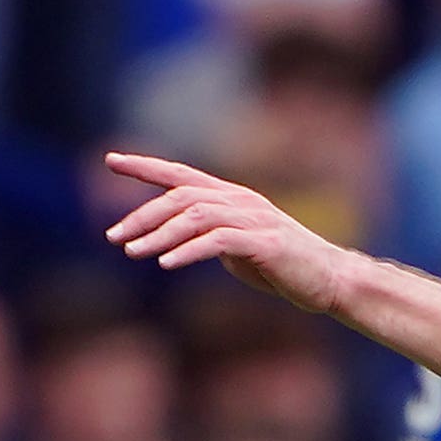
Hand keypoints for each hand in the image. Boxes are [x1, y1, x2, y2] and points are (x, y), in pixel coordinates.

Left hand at [104, 152, 355, 311]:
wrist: (330, 281)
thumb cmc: (285, 268)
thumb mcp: (239, 249)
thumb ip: (211, 237)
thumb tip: (180, 242)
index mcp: (232, 197)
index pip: (181, 174)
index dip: (145, 166)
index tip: (111, 159)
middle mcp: (240, 200)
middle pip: (180, 196)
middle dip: (142, 214)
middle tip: (112, 237)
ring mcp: (254, 219)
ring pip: (194, 216)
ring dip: (159, 234)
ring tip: (131, 252)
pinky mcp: (264, 242)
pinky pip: (218, 241)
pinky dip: (188, 250)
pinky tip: (166, 264)